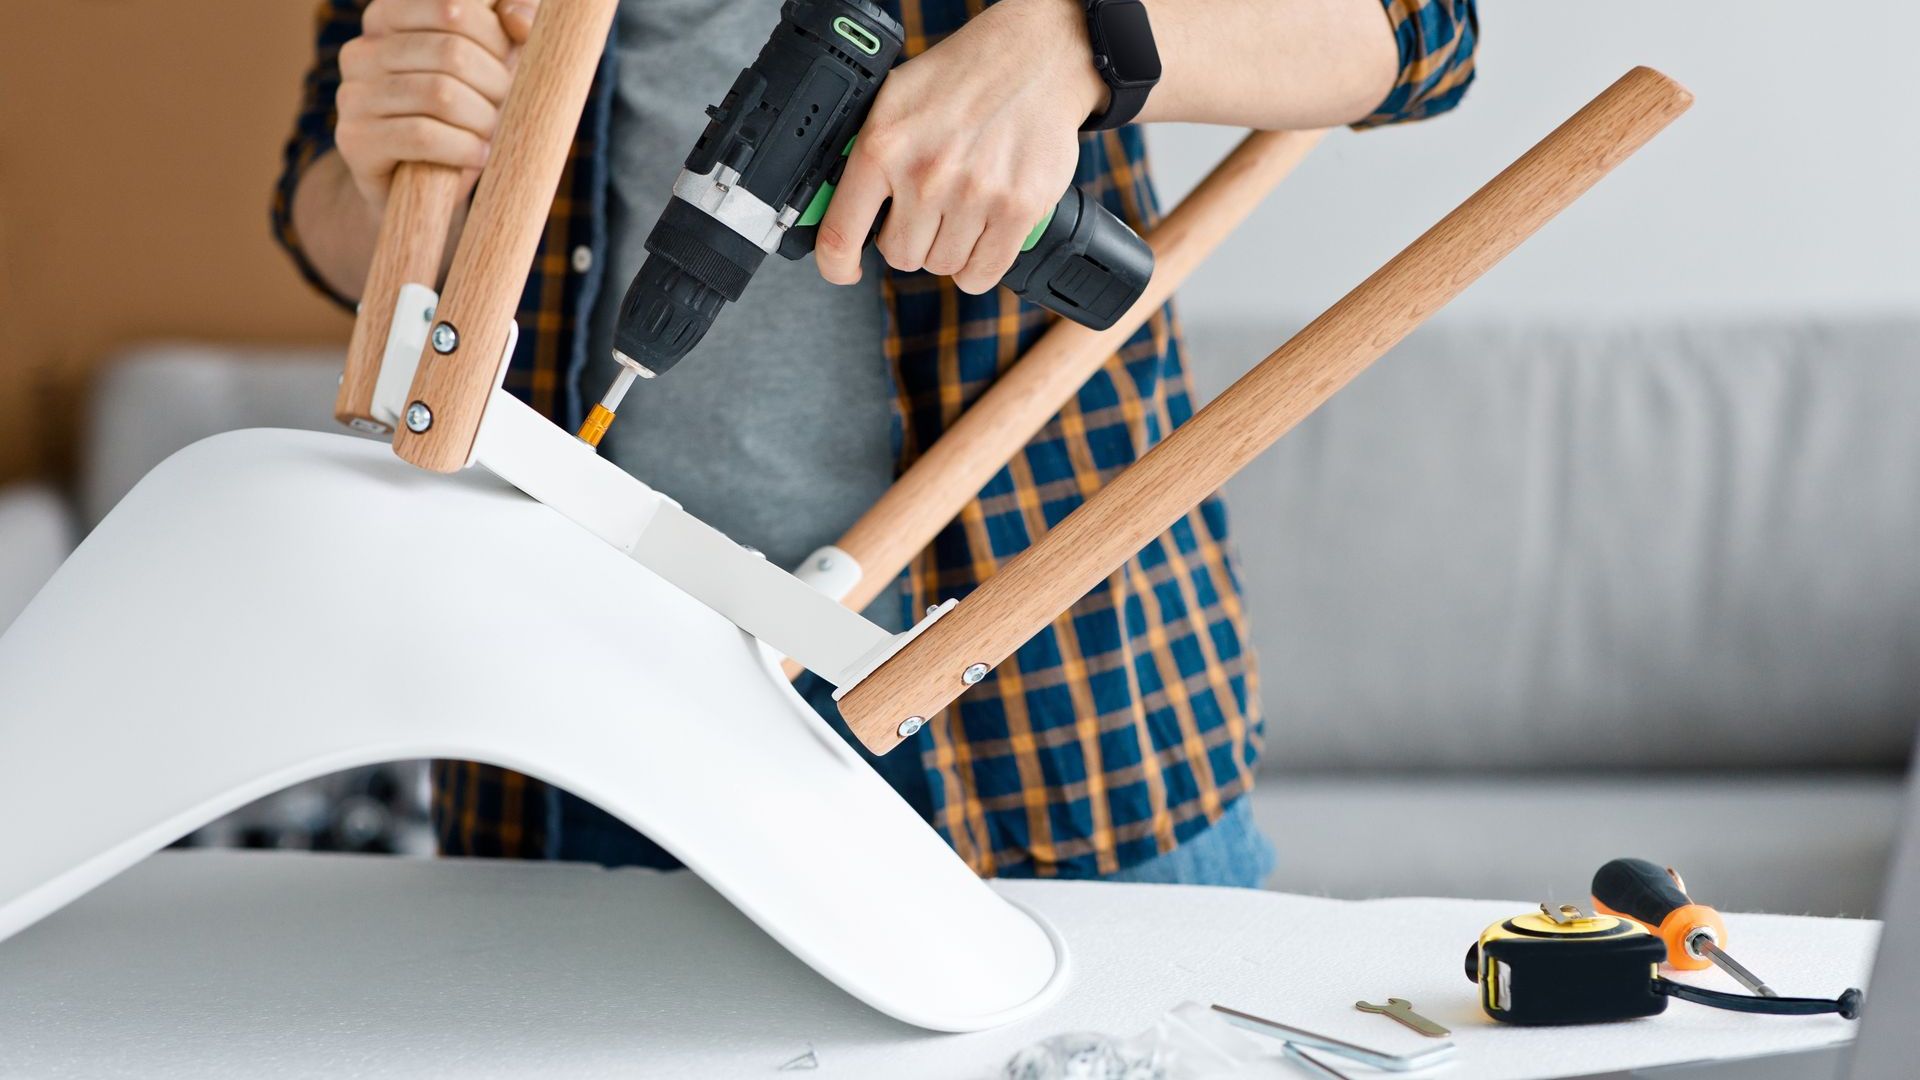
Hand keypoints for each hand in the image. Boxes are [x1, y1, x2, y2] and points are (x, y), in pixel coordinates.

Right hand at [334, 0, 541, 210]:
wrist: (425, 186)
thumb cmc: (468, 107)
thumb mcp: (496, 58)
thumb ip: (516, 19)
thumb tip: (518, 21)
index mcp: (388, 16)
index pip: (455, 8)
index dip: (497, 39)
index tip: (508, 63)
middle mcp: (361, 50)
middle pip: (452, 52)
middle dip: (495, 83)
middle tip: (505, 105)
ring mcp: (352, 95)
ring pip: (439, 94)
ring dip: (482, 118)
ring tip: (490, 131)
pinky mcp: (354, 140)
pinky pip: (421, 136)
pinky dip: (463, 147)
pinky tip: (479, 154)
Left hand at [814, 0, 1106, 294]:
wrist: (1031, 57)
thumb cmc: (962, 78)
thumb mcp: (892, 101)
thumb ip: (865, 154)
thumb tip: (835, 202)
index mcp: (883, 146)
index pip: (840, 235)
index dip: (836, 265)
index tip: (845, 269)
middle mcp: (926, 175)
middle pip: (901, 257)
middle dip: (910, 239)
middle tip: (927, 210)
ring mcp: (974, 196)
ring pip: (943, 265)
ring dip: (949, 247)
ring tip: (961, 208)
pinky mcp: (1017, 210)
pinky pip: (982, 274)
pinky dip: (980, 264)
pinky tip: (983, 233)